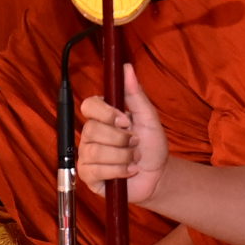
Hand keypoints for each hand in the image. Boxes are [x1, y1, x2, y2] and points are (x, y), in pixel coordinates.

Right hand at [77, 67, 166, 203]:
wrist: (157, 176)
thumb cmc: (152, 146)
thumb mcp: (148, 118)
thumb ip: (135, 94)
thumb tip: (126, 68)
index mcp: (102, 117)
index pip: (89, 106)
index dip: (106, 114)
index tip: (126, 121)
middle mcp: (90, 135)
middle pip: (92, 130)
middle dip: (120, 140)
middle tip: (135, 144)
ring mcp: (86, 155)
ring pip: (94, 151)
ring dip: (122, 157)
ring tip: (133, 159)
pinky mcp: (88, 175)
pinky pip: (95, 170)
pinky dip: (118, 171)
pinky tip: (128, 172)